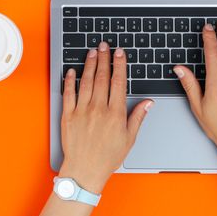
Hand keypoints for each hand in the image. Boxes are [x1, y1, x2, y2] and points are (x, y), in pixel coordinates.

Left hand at [59, 41, 153, 192]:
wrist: (84, 170)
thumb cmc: (107, 157)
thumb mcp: (129, 139)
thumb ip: (138, 117)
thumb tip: (148, 102)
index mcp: (115, 114)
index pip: (118, 82)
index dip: (119, 65)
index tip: (120, 53)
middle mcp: (98, 109)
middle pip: (102, 78)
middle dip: (104, 59)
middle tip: (105, 45)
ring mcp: (81, 111)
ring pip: (86, 82)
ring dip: (89, 65)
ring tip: (92, 52)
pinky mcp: (68, 116)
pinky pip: (68, 94)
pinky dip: (70, 80)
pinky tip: (72, 71)